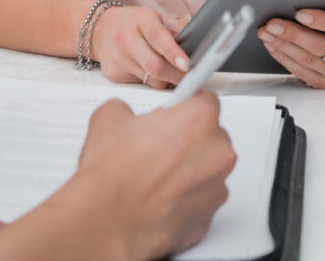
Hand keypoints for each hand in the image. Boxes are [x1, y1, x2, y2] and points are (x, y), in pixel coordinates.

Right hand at [68, 93, 236, 259]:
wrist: (106, 224)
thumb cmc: (112, 177)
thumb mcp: (110, 117)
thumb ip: (129, 110)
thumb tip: (129, 117)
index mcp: (200, 119)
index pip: (205, 99)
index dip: (185, 106)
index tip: (176, 113)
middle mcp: (217, 152)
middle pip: (210, 136)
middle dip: (187, 140)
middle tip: (157, 147)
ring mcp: (217, 187)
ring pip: (207, 170)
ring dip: (188, 171)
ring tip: (154, 177)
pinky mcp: (210, 217)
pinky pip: (201, 199)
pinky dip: (185, 198)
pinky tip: (159, 198)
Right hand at [90, 5, 189, 87]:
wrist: (100, 29)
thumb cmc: (134, 23)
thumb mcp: (156, 17)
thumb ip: (177, 29)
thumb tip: (200, 45)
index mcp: (141, 19)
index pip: (159, 37)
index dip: (174, 53)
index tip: (187, 64)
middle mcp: (126, 37)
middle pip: (155, 66)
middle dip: (177, 76)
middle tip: (191, 79)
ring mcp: (118, 57)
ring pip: (151, 80)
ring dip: (167, 81)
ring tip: (172, 73)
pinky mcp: (114, 74)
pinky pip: (141, 84)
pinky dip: (152, 82)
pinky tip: (151, 72)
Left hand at [257, 2, 324, 88]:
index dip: (323, 20)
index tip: (300, 14)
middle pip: (321, 47)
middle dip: (293, 34)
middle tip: (273, 23)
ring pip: (307, 60)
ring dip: (282, 45)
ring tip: (266, 32)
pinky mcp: (324, 82)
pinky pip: (300, 71)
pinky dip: (283, 57)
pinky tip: (272, 45)